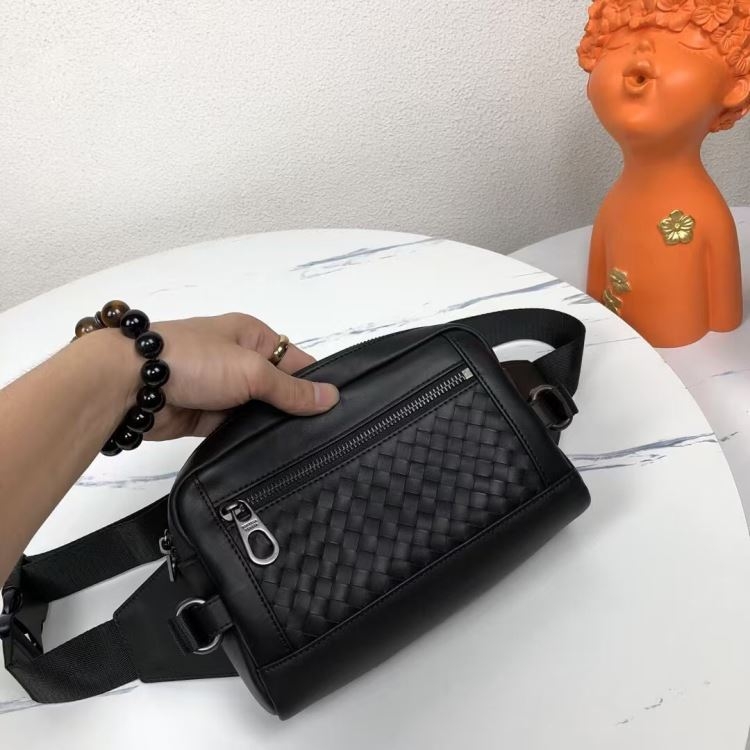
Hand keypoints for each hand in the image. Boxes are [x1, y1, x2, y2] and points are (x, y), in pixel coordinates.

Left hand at [123, 313, 339, 439]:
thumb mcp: (251, 370)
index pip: (296, 361)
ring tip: (302, 451)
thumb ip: (290, 389)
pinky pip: (234, 430)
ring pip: (256, 412)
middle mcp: (238, 360)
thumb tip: (330, 397)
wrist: (129, 383)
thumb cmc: (193, 360)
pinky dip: (246, 440)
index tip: (336, 411)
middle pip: (278, 389)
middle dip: (293, 410)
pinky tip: (268, 456)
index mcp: (252, 336)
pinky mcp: (205, 416)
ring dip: (269, 427)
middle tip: (324, 438)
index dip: (315, 384)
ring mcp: (221, 389)